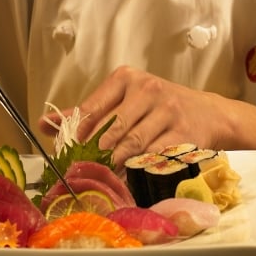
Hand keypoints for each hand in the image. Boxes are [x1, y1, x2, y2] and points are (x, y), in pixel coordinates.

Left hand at [39, 66, 234, 165]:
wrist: (209, 112)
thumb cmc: (159, 107)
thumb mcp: (124, 100)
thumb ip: (86, 113)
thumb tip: (46, 124)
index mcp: (127, 78)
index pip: (92, 108)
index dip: (78, 135)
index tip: (68, 154)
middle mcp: (148, 89)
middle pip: (110, 129)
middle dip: (95, 155)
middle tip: (83, 172)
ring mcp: (167, 110)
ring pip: (131, 145)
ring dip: (115, 165)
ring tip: (105, 176)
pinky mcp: (182, 133)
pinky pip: (153, 156)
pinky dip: (138, 169)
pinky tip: (129, 176)